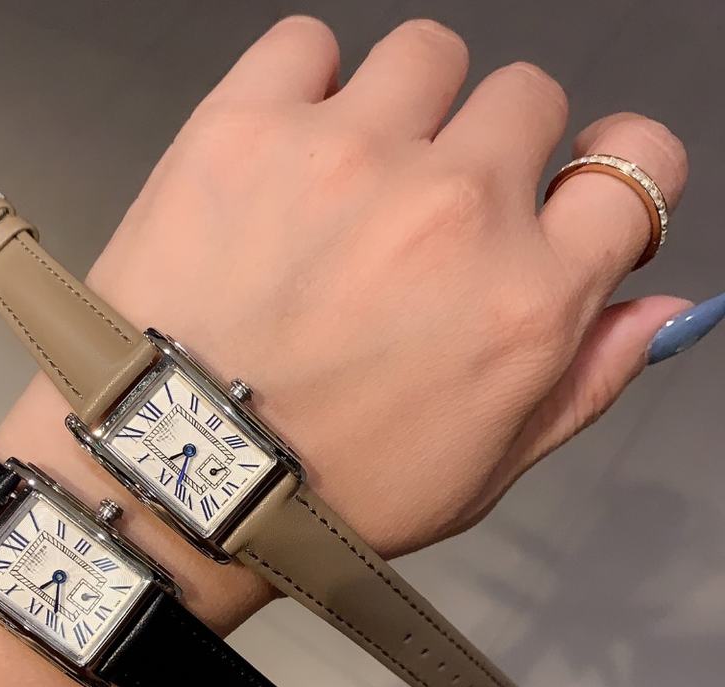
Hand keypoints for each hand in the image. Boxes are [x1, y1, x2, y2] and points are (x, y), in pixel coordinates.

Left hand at [88, 16, 688, 555]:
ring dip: (404, 109)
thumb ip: (583, 381)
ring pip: (426, 56)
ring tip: (348, 184)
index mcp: (526, 299)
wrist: (173, 476)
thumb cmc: (327, 493)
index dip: (608, 176)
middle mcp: (453, 210)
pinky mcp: (243, 128)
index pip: (636, 168)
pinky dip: (304, 85)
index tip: (565, 194)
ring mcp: (347, 157)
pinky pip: (307, 42)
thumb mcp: (479, 472)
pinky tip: (284, 155)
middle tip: (424, 217)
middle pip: (526, 98)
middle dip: (490, 150)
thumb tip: (660, 303)